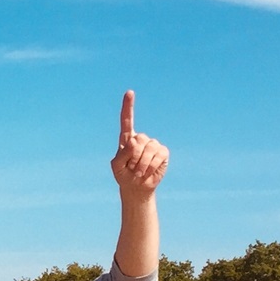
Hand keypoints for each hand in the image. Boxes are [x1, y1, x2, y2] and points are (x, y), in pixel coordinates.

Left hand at [109, 91, 168, 205]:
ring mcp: (153, 144)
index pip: (127, 120)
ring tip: (139, 172)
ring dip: (142, 163)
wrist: (136, 187)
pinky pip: (158, 155)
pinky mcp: (163, 152)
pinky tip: (148, 171)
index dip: (128, 106)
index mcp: (127, 139)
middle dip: (134, 156)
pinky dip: (152, 165)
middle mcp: (141, 139)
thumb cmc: (124, 175)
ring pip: (149, 148)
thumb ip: (122, 154)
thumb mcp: (116, 166)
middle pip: (139, 139)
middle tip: (132, 168)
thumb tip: (134, 142)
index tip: (129, 92)